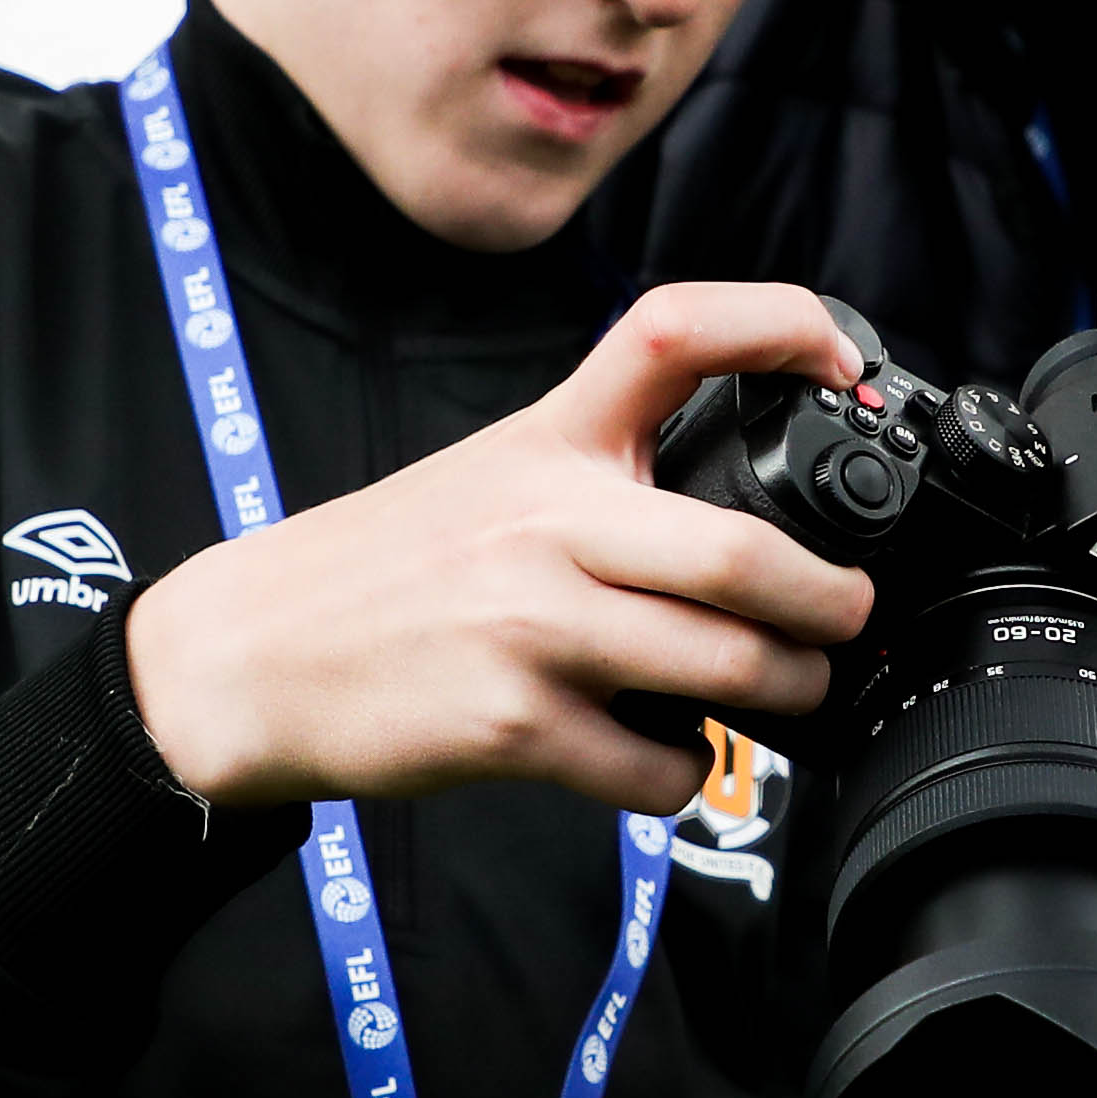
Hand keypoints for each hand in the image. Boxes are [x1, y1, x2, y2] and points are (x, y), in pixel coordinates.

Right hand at [124, 284, 878, 814]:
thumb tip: (751, 516)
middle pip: (747, 554)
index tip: (842, 363)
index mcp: (551, 438)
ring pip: (726, 666)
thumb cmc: (387, 568)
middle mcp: (547, 522)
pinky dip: (684, 772)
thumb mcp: (493, 473)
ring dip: (786, 691)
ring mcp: (533, 627)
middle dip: (832, 602)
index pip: (674, 330)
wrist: (250, 655)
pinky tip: (665, 755)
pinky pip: (656, 765)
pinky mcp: (515, 724)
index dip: (781, 325)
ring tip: (785, 690)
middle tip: (846, 614)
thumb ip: (604, 471)